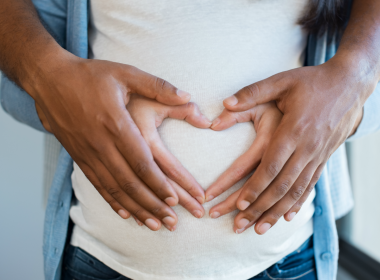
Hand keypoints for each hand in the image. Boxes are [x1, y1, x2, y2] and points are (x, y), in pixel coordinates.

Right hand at [33, 53, 200, 230]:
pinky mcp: (79, 157)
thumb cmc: (90, 76)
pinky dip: (114, 202)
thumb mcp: (126, 73)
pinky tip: (127, 214)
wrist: (49, 79)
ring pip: (115, 189)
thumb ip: (158, 86)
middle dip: (153, 204)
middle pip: (130, 182)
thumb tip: (188, 96)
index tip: (176, 199)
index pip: (141, 162)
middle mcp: (101, 144)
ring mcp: (88, 153)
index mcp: (116, 124)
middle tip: (172, 222)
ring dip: (137, 209)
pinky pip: (98, 185)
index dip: (158, 183)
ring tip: (156, 225)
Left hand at [220, 60, 364, 234]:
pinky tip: (287, 217)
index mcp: (293, 130)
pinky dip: (297, 204)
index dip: (255, 187)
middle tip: (239, 225)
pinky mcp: (324, 158)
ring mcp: (318, 156)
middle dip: (259, 208)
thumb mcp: (282, 81)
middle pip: (281, 186)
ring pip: (295, 192)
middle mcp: (307, 148)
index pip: (271, 166)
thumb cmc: (313, 82)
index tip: (239, 204)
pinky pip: (310, 186)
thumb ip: (253, 92)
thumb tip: (224, 103)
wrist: (351, 84)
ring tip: (258, 229)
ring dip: (276, 212)